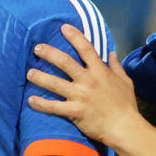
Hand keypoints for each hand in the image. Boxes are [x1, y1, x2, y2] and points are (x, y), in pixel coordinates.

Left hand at [27, 24, 141, 146]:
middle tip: (37, 48)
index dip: (75, 36)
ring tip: (29, 73)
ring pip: (55, 83)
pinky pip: (54, 107)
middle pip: (65, 62)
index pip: (86, 48)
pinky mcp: (75, 112)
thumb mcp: (125, 82)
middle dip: (49, 53)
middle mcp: (88, 80)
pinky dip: (41, 104)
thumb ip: (116, 66)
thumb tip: (112, 53)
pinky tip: (31, 101)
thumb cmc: (126, 105)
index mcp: (100, 71)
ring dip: (40, 77)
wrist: (124, 127)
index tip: (63, 28)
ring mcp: (80, 96)